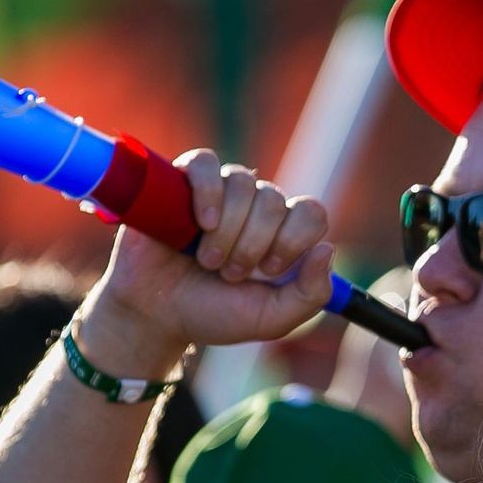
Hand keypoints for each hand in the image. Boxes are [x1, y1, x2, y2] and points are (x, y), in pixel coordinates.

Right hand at [77, 151, 336, 377]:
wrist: (156, 315)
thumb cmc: (213, 313)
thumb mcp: (271, 319)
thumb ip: (310, 295)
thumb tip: (326, 248)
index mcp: (281, 233)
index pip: (311, 212)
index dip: (295, 239)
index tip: (271, 271)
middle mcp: (253, 206)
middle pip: (273, 201)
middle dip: (252, 245)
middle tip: (229, 274)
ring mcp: (218, 191)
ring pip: (243, 183)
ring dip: (228, 230)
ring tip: (208, 260)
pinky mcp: (180, 181)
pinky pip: (205, 163)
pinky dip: (208, 192)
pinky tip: (202, 223)